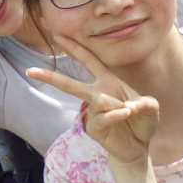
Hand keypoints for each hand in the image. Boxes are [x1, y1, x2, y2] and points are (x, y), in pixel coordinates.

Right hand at [26, 36, 158, 164]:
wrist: (139, 147)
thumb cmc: (142, 122)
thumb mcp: (151, 108)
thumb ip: (145, 102)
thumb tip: (127, 106)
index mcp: (107, 82)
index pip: (90, 61)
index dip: (75, 48)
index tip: (58, 36)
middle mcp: (97, 95)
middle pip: (71, 84)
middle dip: (51, 77)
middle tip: (31, 70)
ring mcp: (93, 113)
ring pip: (97, 99)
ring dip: (116, 104)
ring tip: (129, 111)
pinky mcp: (94, 128)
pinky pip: (103, 116)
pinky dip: (116, 114)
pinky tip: (126, 114)